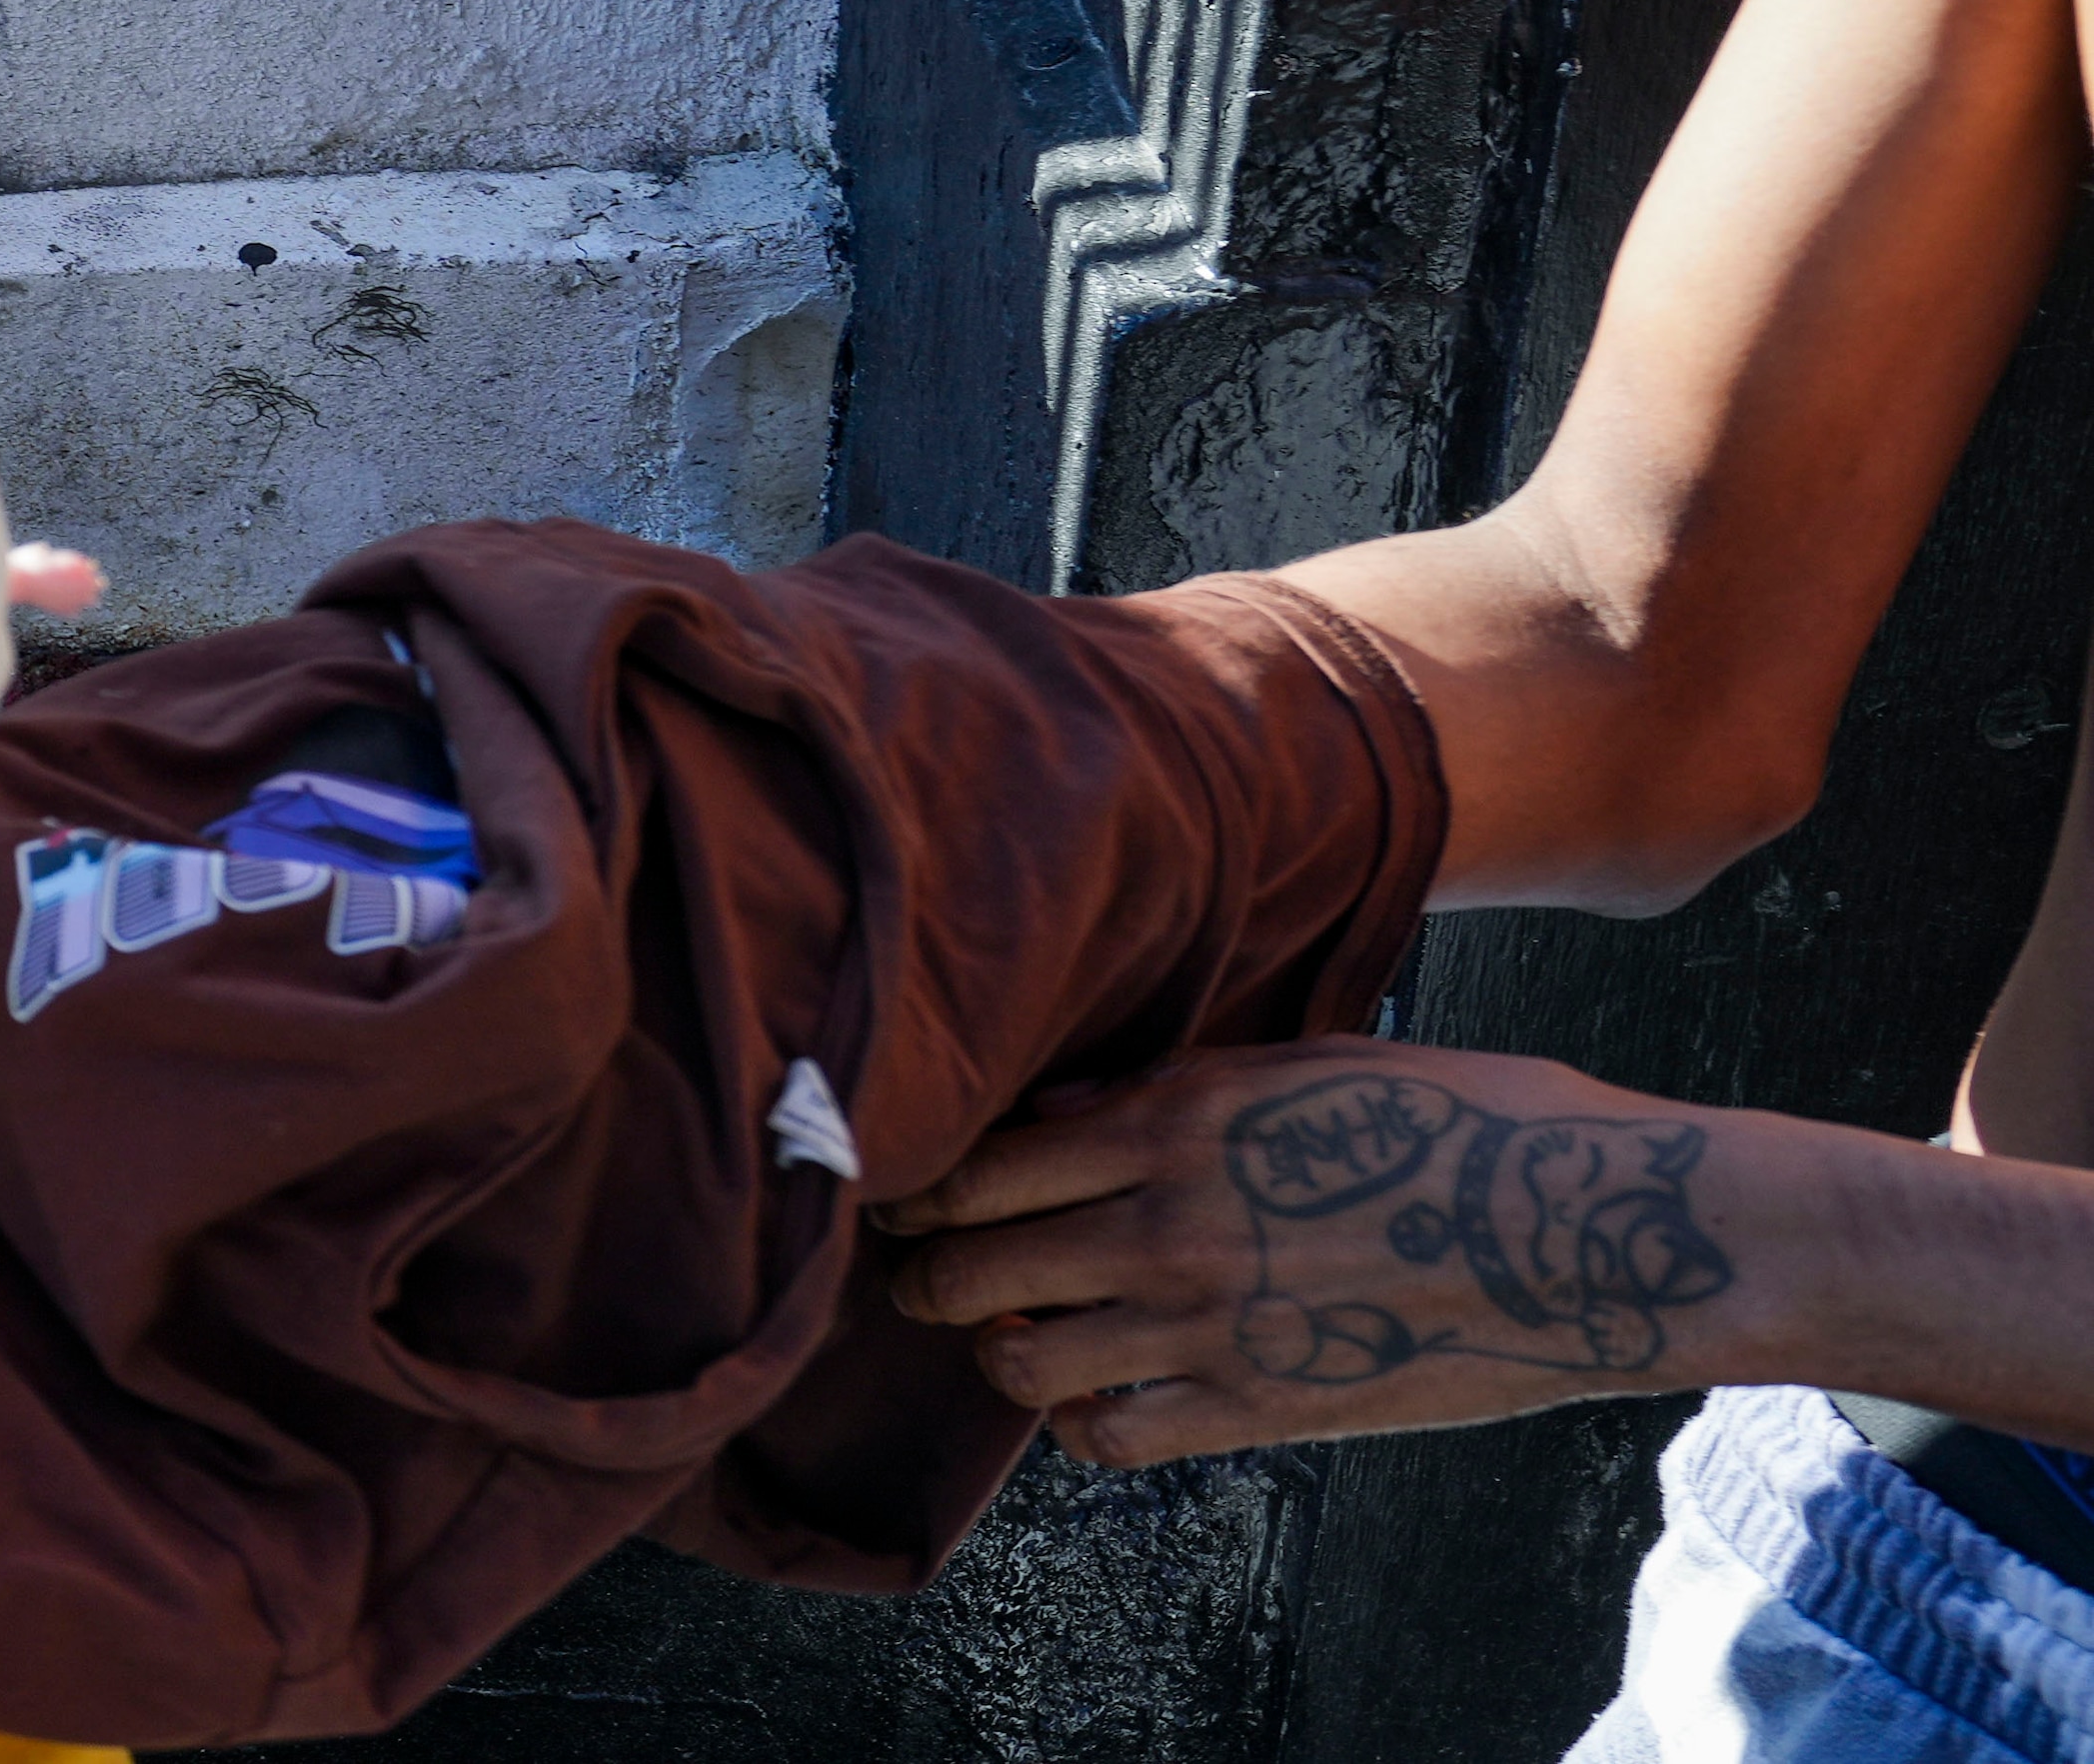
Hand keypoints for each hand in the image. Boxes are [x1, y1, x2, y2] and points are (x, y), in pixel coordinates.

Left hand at [876, 1036, 1759, 1465]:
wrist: (1601, 1230)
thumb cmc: (1467, 1120)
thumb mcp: (1310, 1061)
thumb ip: (1170, 1084)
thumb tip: (1057, 1107)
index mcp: (1172, 1116)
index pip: (972, 1164)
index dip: (911, 1187)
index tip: (897, 1194)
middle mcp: (1167, 1218)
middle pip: (963, 1267)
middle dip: (924, 1275)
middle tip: (925, 1276)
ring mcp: (1210, 1321)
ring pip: (1017, 1360)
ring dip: (1000, 1350)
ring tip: (1020, 1334)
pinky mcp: (1260, 1408)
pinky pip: (1108, 1435)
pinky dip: (1082, 1420)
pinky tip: (1106, 1392)